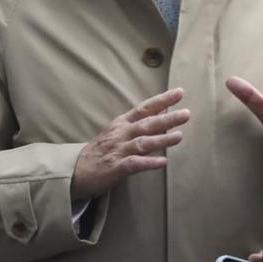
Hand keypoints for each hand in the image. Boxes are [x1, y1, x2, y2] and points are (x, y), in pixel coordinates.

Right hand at [71, 89, 189, 200]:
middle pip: (146, 124)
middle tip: (186, 114)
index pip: (144, 108)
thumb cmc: (104, 148)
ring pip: (141, 143)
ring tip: (179, 136)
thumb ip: (144, 120)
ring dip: (161, 139)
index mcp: (123, 123)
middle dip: (167, 119)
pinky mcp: (115, 167)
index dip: (162, 100)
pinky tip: (162, 162)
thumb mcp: (122, 130)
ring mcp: (118, 150)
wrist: (76, 170)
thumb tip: (166, 108)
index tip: (179, 92)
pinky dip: (148, 163)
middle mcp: (121, 134)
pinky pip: (133, 164)